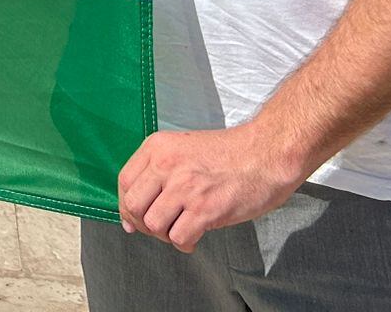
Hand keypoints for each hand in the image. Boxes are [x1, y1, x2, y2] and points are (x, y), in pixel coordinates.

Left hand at [118, 125, 305, 251]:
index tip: (134, 217)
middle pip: (134, 206)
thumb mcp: (183, 149)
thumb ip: (157, 174)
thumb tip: (130, 217)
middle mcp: (166, 165)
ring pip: (154, 225)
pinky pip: (178, 237)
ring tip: (181, 228)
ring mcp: (185, 187)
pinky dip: (184, 243)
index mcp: (158, 147)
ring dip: (165, 234)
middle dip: (143, 224)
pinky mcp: (205, 209)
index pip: (125, 182)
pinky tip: (196, 236)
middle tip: (161, 226)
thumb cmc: (228, 154)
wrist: (266, 153)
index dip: (126, 205)